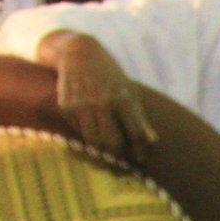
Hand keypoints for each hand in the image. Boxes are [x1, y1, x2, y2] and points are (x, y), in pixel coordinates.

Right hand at [38, 31, 156, 162]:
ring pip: (93, 144)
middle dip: (118, 161)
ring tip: (106, 159)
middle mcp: (102, 103)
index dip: (139, 151)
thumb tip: (152, 142)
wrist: (78, 53)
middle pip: (113, 145)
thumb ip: (139, 118)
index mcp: (123, 98)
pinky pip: (79, 133)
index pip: (136, 135)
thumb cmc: (110, 76)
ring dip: (101, 156)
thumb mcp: (129, 91)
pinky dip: (86, 139)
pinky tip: (91, 135)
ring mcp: (82, 106)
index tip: (140, 158)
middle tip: (121, 167)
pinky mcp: (66, 108)